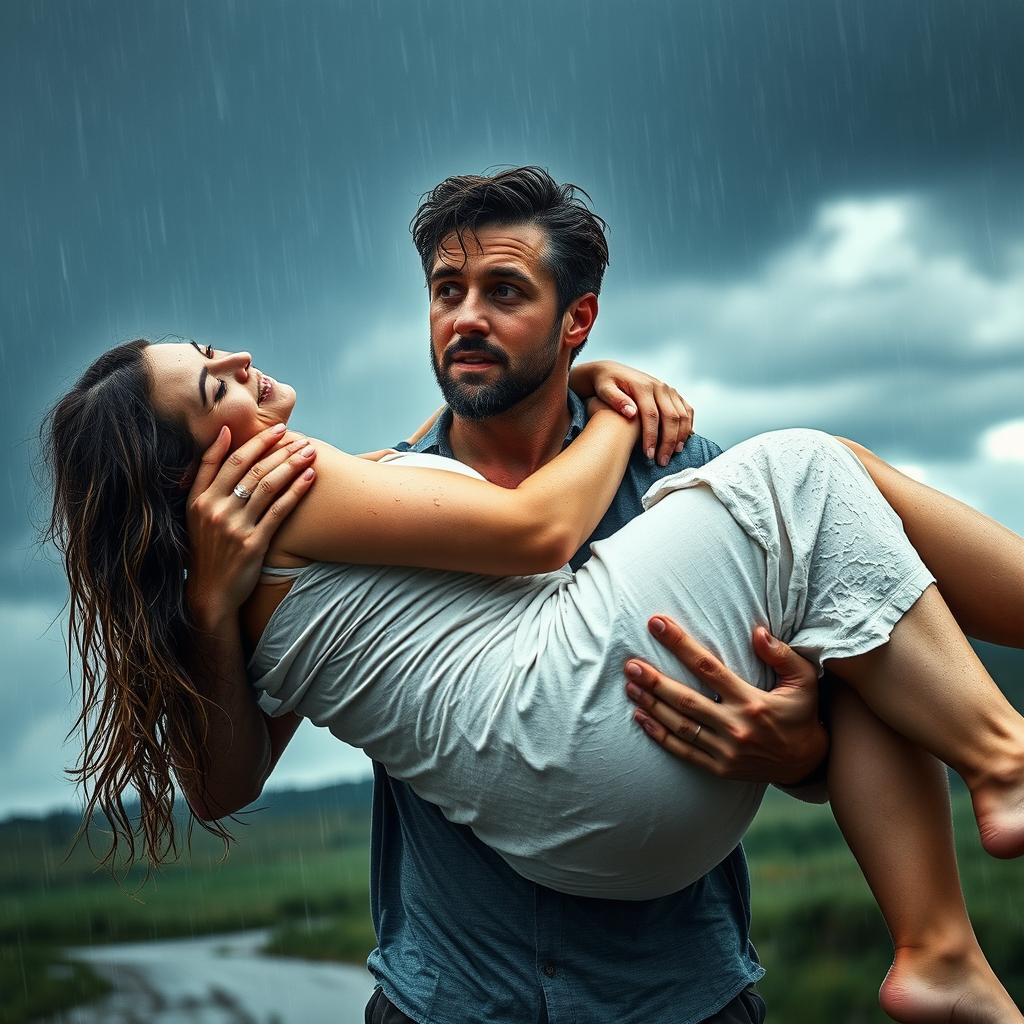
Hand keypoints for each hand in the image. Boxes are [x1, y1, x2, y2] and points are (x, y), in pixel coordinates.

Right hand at [185, 423, 317, 626]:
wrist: (210, 592)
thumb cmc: (208, 547)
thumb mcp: (196, 511)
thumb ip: (207, 476)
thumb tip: (223, 433)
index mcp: (200, 499)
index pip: (228, 460)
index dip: (255, 441)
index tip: (278, 428)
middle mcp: (215, 510)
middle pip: (251, 469)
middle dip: (279, 449)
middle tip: (301, 437)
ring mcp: (234, 527)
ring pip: (267, 486)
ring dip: (291, 465)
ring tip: (310, 452)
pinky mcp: (253, 544)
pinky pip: (278, 511)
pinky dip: (295, 491)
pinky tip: (310, 478)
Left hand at [570, 360, 693, 465]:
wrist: (611, 371)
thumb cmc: (605, 384)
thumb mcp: (604, 390)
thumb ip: (615, 400)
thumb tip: (631, 413)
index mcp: (643, 386)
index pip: (651, 415)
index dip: (651, 436)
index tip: (648, 455)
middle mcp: (659, 386)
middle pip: (671, 417)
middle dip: (668, 441)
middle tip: (662, 461)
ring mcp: (668, 389)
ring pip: (682, 414)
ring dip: (680, 436)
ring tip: (673, 454)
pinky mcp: (672, 393)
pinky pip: (686, 409)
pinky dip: (688, 425)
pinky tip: (683, 440)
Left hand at [624, 615, 827, 784]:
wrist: (807, 763)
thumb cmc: (802, 714)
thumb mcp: (804, 681)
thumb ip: (782, 654)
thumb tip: (757, 631)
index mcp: (752, 702)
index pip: (708, 668)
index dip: (680, 645)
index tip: (658, 624)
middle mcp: (736, 727)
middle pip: (686, 700)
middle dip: (655, 680)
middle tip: (630, 664)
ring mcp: (726, 751)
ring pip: (680, 726)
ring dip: (651, 705)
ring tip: (629, 686)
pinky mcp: (719, 769)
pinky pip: (683, 751)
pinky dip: (659, 736)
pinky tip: (640, 717)